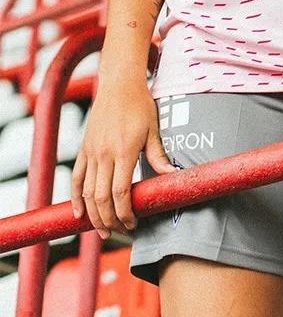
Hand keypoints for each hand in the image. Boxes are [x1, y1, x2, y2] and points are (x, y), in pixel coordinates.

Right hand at [71, 65, 172, 236]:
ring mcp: (91, 153)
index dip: (124, 211)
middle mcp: (104, 154)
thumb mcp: (153, 129)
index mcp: (124, 151)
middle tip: (118, 231)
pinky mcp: (83, 150)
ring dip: (93, 214)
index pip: (120, 191)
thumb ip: (158, 155)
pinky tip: (79, 214)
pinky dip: (75, 198)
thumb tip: (173, 175)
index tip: (132, 222)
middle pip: (101, 197)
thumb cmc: (140, 106)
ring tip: (102, 230)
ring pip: (87, 191)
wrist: (119, 86)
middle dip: (109, 219)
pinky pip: (76, 178)